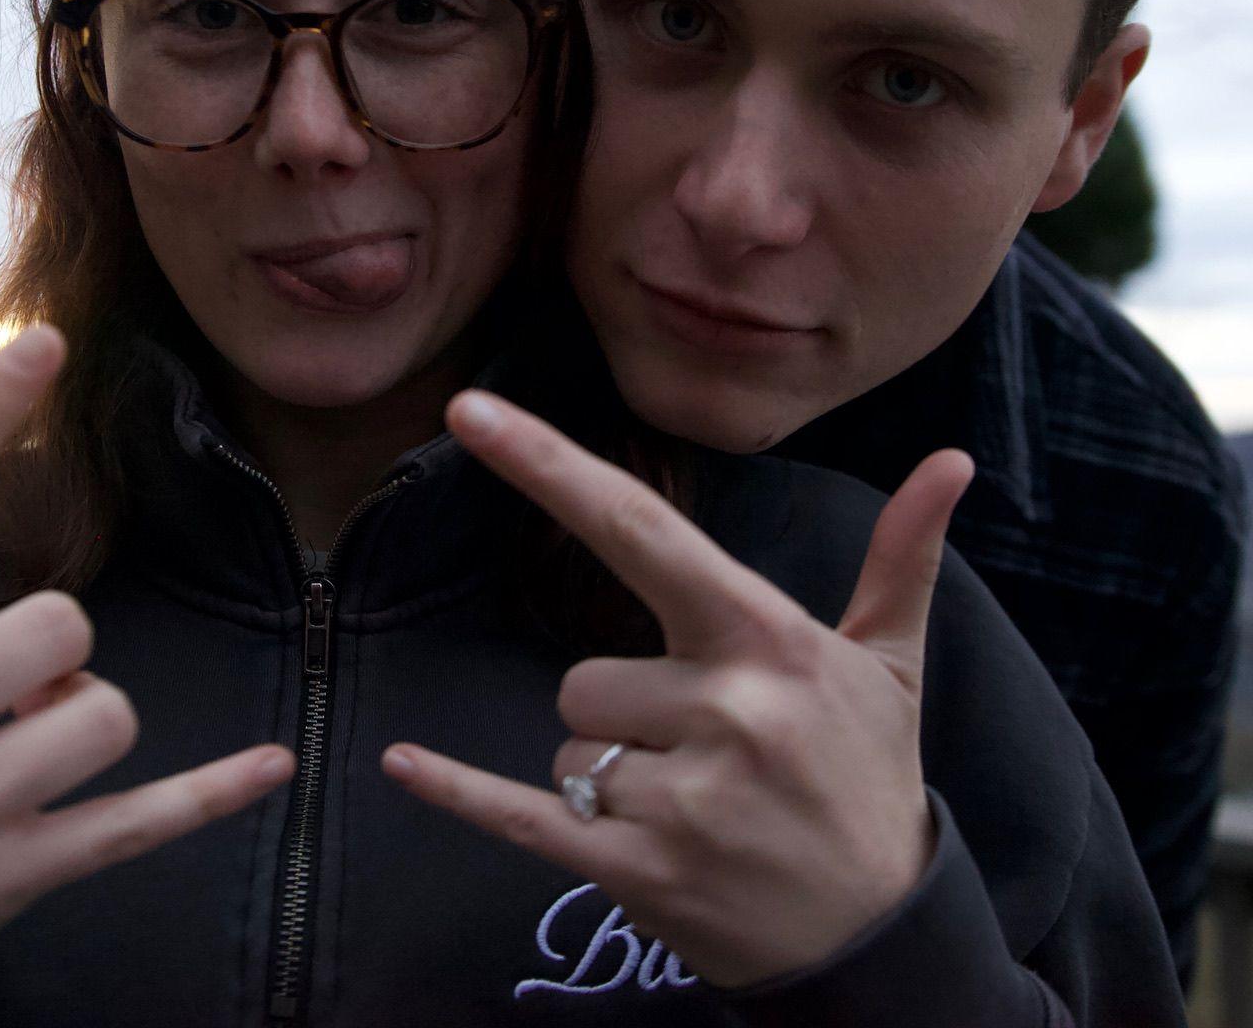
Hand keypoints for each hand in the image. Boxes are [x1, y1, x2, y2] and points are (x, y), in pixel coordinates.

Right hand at [0, 328, 292, 1000]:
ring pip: (102, 716)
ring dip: (81, 718)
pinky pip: (135, 827)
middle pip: (54, 623)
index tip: (43, 344)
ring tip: (21, 743)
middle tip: (3, 678)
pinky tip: (272, 763)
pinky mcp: (1, 882)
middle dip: (50, 644)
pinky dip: (211, 794)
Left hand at [382, 390, 972, 988]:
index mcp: (765, 638)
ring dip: (607, 772)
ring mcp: (679, 797)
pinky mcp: (640, 873)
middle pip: (582, 675)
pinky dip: (459, 792)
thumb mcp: (892, 668)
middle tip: (701, 751)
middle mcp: (721, 708)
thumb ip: (900, 560)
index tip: (470, 414)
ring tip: (693, 804)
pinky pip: (520, 815)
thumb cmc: (870, 780)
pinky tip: (402, 764)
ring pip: (566, 746)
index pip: (636, 528)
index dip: (546, 465)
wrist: (885, 939)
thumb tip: (951, 463)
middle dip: (620, 708)